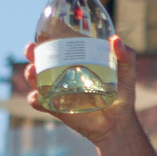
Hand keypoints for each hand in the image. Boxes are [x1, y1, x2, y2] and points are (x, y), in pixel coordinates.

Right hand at [24, 36, 139, 143]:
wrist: (118, 122)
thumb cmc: (122, 94)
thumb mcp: (127, 72)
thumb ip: (126, 55)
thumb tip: (115, 39)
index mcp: (76, 61)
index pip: (57, 46)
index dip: (46, 39)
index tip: (43, 34)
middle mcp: (63, 74)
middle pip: (40, 60)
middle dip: (31, 54)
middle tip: (32, 50)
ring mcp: (58, 91)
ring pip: (35, 80)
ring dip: (30, 74)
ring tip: (33, 71)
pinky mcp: (56, 108)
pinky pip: (39, 103)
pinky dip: (35, 99)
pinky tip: (38, 96)